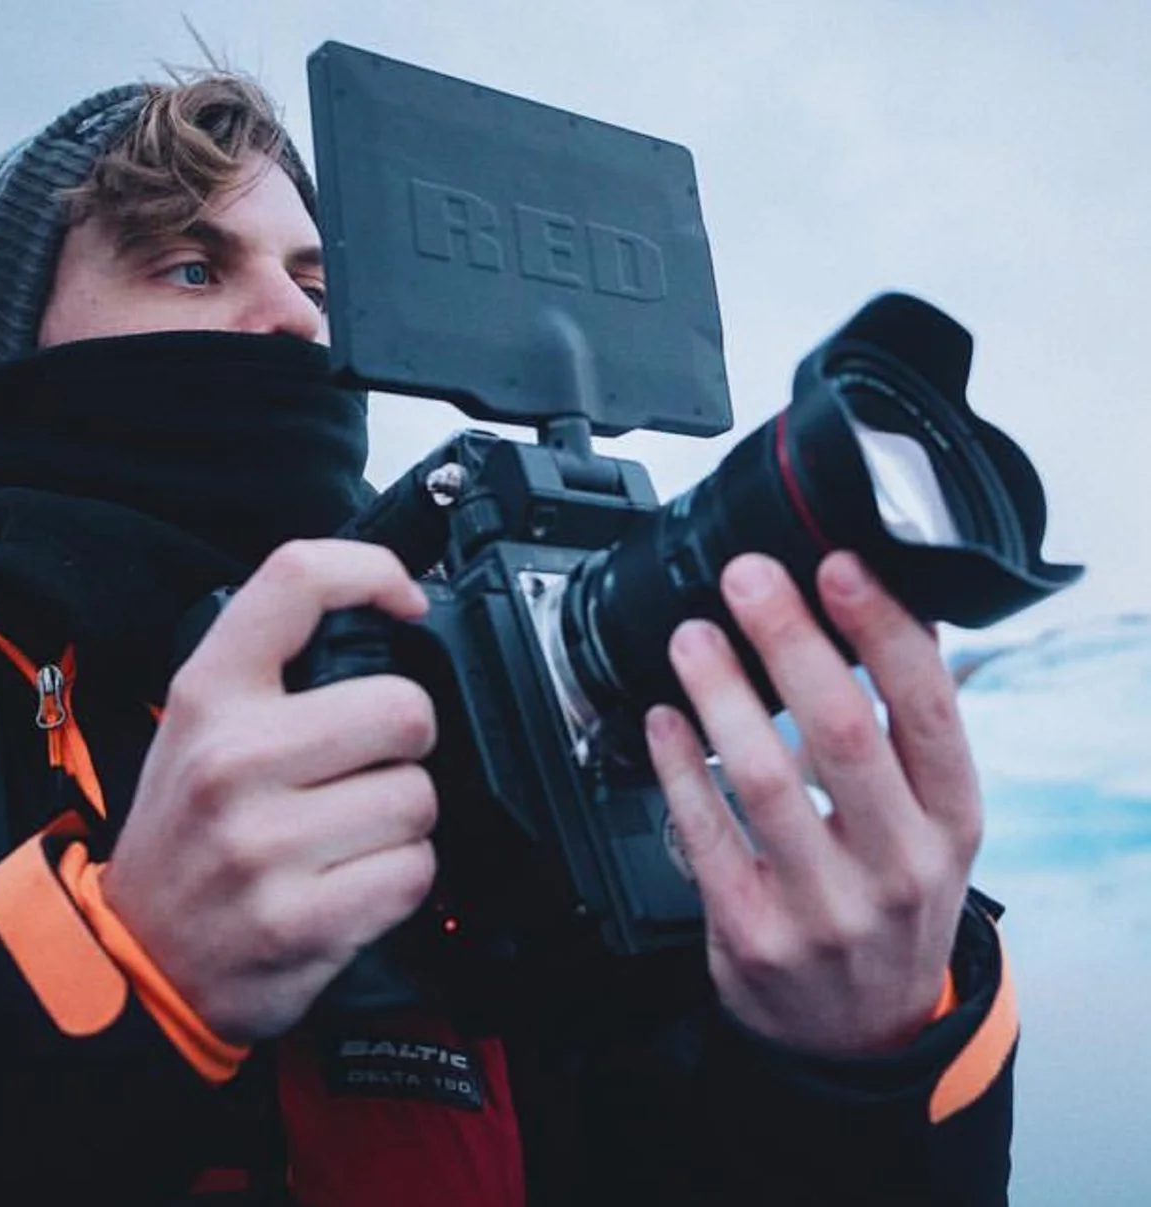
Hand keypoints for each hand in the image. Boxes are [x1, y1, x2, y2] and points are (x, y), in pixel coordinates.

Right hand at [103, 540, 438, 1043]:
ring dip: (402, 822)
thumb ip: (279, 668)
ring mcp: (263, 843)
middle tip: (366, 767)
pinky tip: (349, 885)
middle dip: (406, 744)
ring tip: (347, 836)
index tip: (405, 603)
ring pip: (418, 799)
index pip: (298, 579)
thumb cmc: (185, 835)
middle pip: (403, 709)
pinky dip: (399, 882)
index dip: (374, 572)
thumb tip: (390, 617)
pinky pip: (412, 873)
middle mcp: (232, 759)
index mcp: (209, 693)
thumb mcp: (200, 725)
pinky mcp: (298, 918)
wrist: (135, 958)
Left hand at [644, 551, 979, 1054]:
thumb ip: (910, 729)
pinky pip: (704, 834)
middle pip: (841, 731)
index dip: (882, 630)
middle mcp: (897, 863)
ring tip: (693, 637)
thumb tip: (892, 607)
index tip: (839, 565)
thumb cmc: (891, 901)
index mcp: (951, 821)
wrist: (861, 1031)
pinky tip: (662, 719)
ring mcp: (824, 904)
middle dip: (789, 640)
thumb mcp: (931, 823)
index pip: (926, 709)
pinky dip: (677, 766)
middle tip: (747, 577)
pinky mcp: (753, 932)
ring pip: (763, 779)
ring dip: (721, 693)